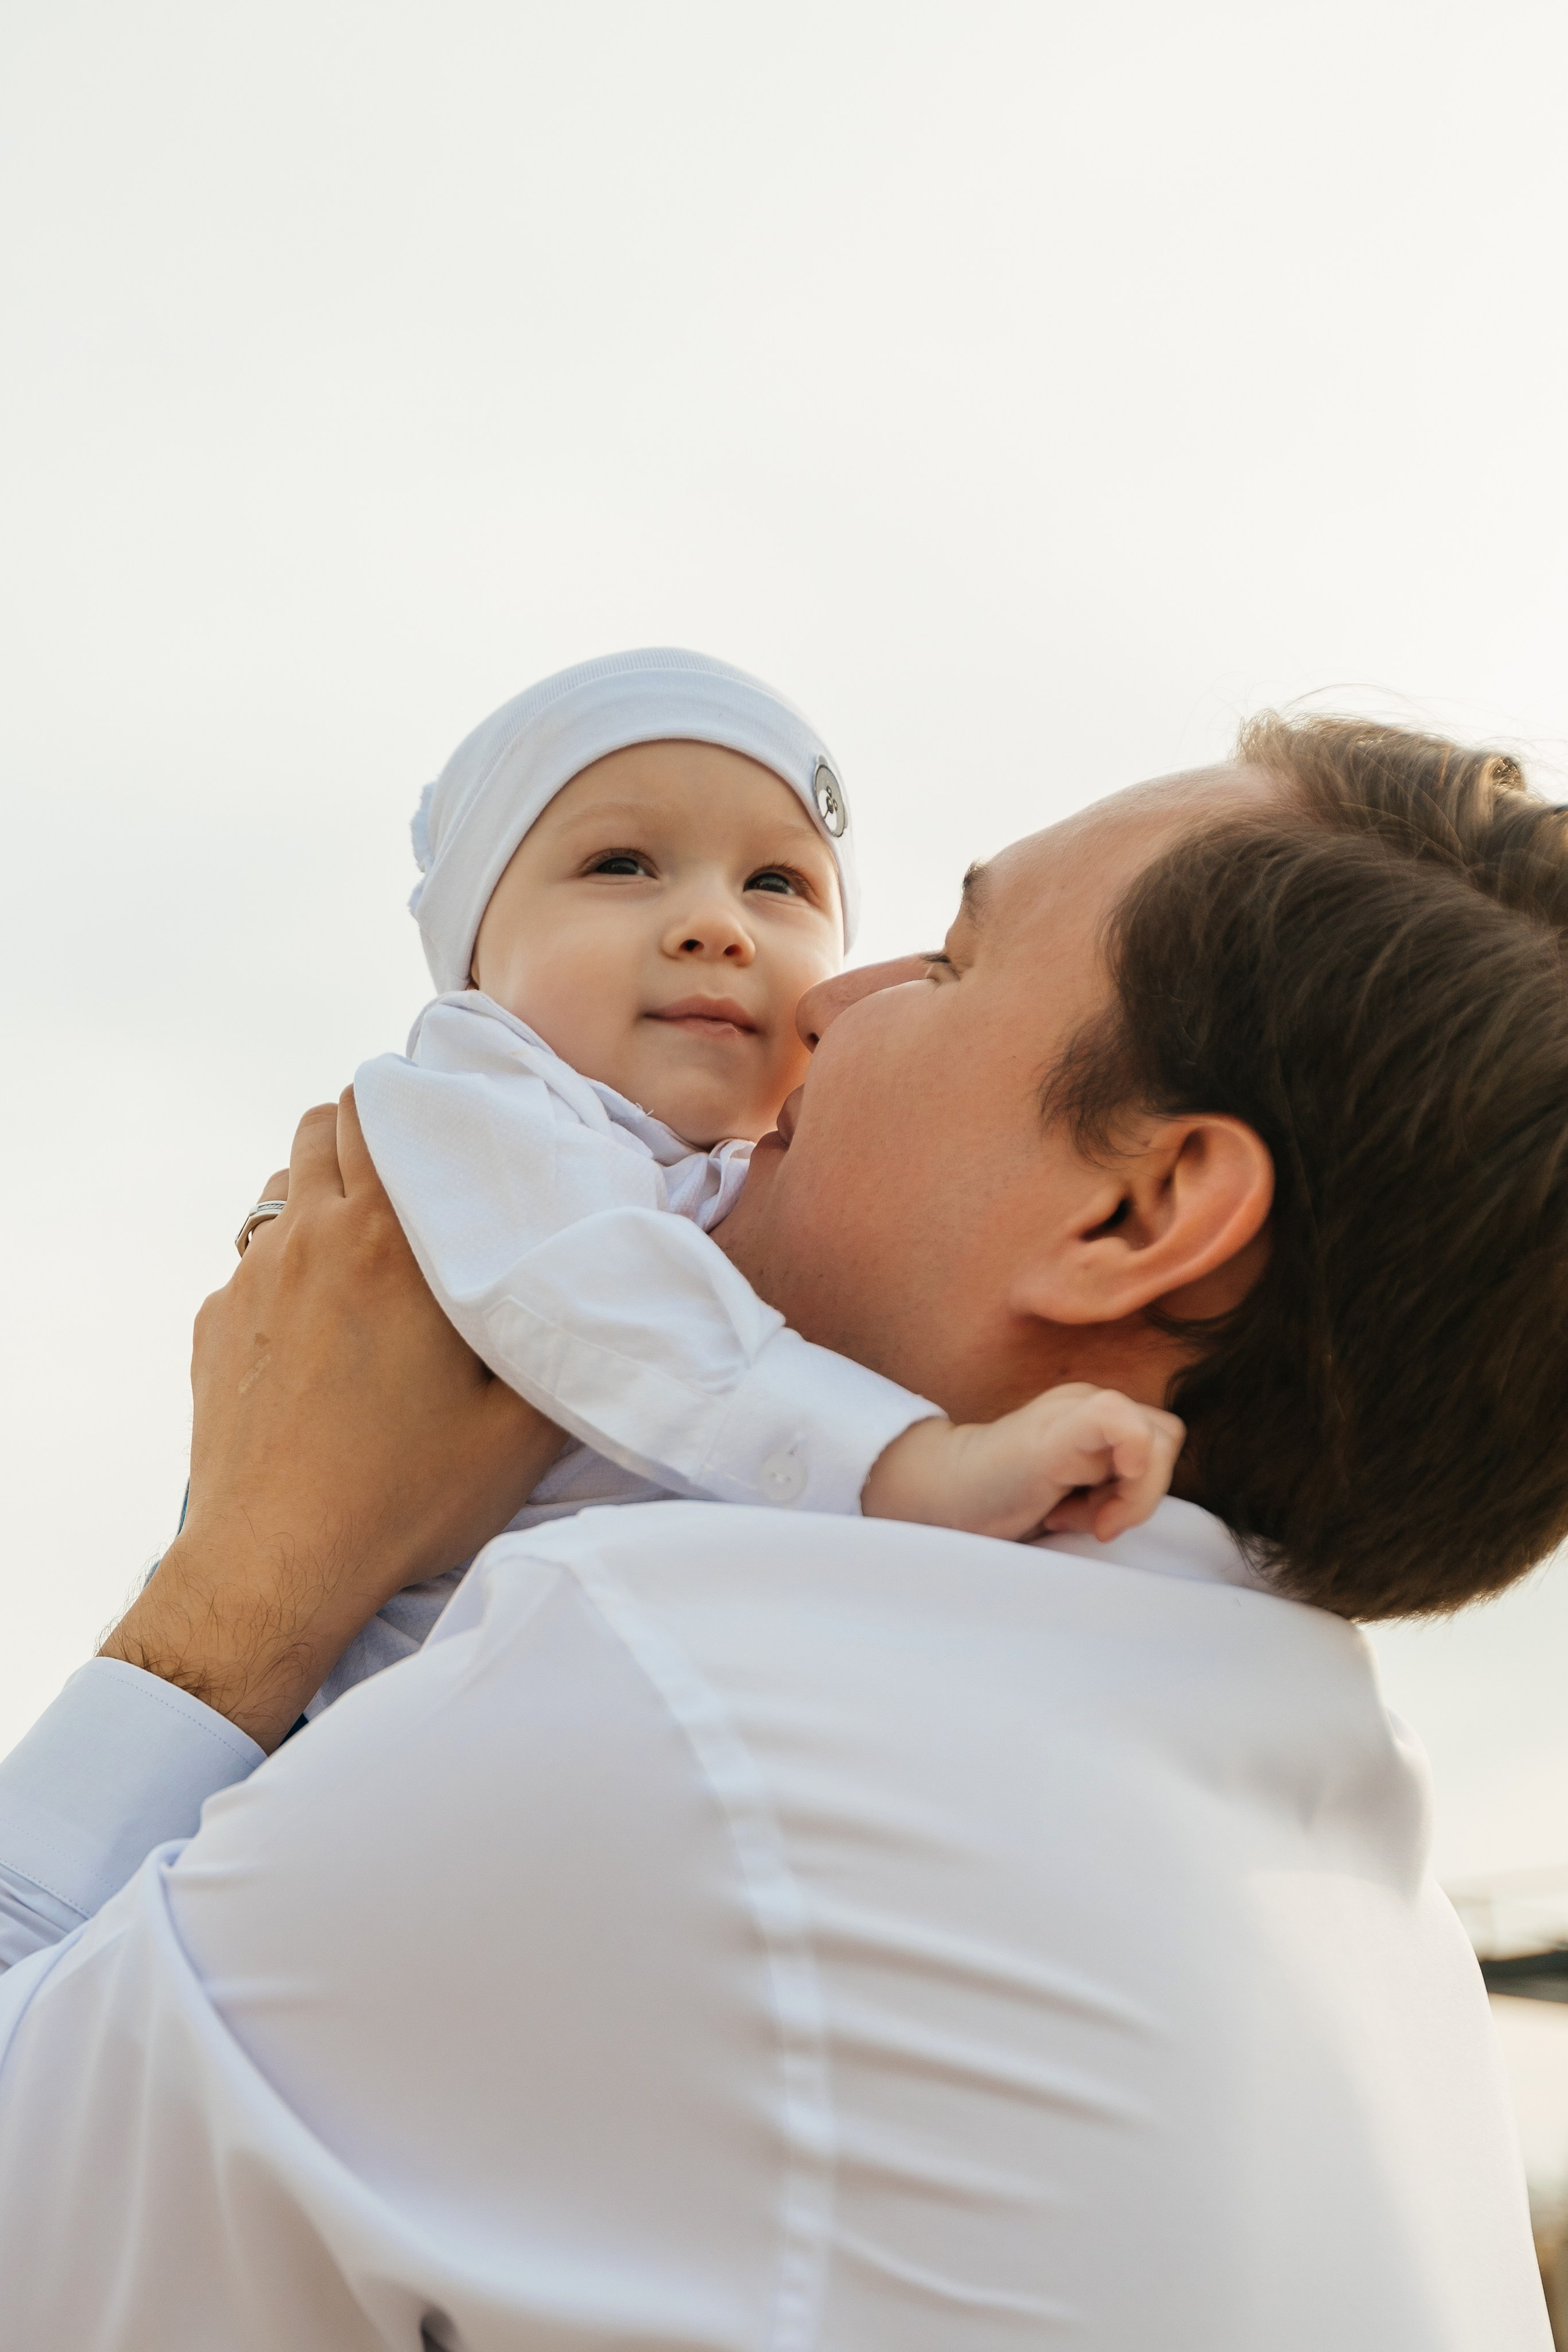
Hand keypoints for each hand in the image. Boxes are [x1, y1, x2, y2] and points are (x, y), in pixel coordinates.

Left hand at [100, 1090, 564, 1749]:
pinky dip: (289, 1267)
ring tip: (372, 1250)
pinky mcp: (215, 1326)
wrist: (277, 1565)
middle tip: (420, 1182)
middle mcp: (312, 1239)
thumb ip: (563, 1346)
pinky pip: (254, 1262)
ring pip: (282, 1186)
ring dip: (323, 1193)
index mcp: (391, 1242)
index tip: (454, 1130)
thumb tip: (598, 1293)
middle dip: (369, 1132)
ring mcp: (252, 1280)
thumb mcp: (520, 1431)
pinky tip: (325, 1331)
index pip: (379, 1104)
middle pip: (323, 1122)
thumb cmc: (403, 1496)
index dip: (414, 1102)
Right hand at [861, 1384, 1185, 1543]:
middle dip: (1142, 1493)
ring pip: (1159, 1436)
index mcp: (1092, 1416)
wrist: (941, 1501)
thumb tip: (1145, 1501)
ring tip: (1071, 1516)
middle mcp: (1089, 1400)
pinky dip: (1129, 1467)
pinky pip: (1124, 1422)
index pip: (1160, 1441)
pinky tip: (1088, 1510)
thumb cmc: (1001, 1505)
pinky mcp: (1060, 1425)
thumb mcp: (1075, 1498)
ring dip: (1130, 1495)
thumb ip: (1113, 1487)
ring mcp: (1075, 1407)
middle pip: (1168, 1438)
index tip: (1098, 1522)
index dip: (1143, 1489)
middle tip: (1088, 1520)